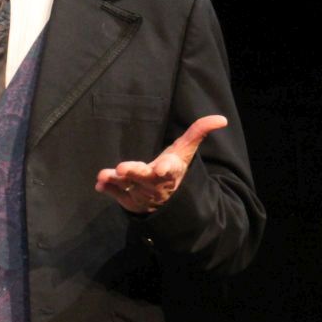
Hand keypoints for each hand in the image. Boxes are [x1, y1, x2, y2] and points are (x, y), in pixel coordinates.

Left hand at [95, 115, 227, 212]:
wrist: (168, 202)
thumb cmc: (173, 169)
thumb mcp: (185, 151)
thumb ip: (198, 132)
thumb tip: (222, 119)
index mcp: (171, 171)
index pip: (171, 169)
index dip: (167, 168)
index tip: (161, 168)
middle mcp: (156, 184)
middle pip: (145, 178)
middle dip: (134, 172)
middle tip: (122, 168)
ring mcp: (141, 193)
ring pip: (127, 187)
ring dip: (115, 181)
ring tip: (104, 175)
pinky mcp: (129, 200)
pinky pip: (117, 195)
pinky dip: (108, 189)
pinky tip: (99, 184)